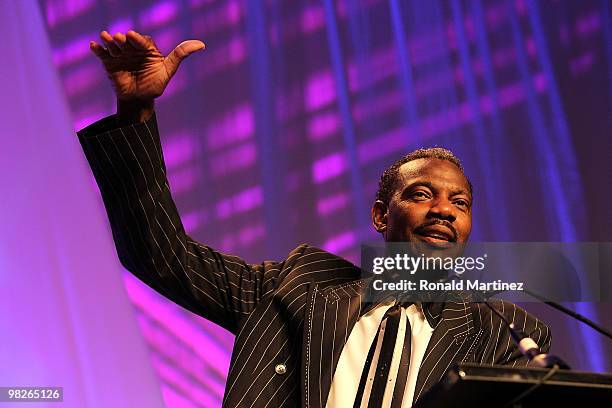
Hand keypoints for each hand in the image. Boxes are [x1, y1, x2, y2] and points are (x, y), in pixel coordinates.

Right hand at [90, 30, 204, 122]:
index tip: (132, 36)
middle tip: (120, 39)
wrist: (138, 101)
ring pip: (114, 44)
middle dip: (123, 39)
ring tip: (106, 39)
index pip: (142, 40)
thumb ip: (180, 55)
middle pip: (127, 40)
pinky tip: (93, 46)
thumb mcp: (168, 70)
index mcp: (147, 49)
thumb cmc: (154, 85)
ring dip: (110, 41)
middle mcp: (133, 49)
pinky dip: (97, 49)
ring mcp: (120, 54)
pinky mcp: (109, 61)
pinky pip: (102, 53)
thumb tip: (201, 44)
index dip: (137, 39)